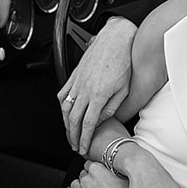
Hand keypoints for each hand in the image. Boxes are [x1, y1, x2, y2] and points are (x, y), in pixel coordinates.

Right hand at [58, 18, 136, 154]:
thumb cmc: (123, 61)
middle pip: (73, 119)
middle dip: (72, 136)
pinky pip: (62, 93)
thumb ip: (112, 107)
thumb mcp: (125, 89)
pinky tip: (65, 112)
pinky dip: (61, 105)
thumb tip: (102, 120)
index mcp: (98, 95)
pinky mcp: (75, 74)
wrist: (115, 40)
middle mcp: (85, 89)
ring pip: (65, 107)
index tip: (83, 147)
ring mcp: (78, 81)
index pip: (88, 124)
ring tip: (69, 133)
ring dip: (65, 123)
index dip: (84, 138)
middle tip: (74, 145)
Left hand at [63, 161, 129, 187]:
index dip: (94, 169)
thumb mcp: (123, 178)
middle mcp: (87, 181)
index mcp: (97, 171)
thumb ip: (110, 170)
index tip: (96, 173)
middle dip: (88, 179)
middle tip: (97, 185)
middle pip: (82, 175)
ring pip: (75, 185)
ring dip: (80, 186)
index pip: (89, 164)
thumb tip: (107, 167)